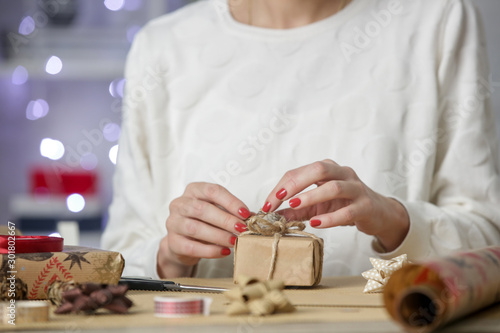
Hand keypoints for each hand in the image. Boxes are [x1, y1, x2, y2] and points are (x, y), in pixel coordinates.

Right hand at [157, 182, 249, 277]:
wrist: (184, 243)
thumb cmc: (204, 222)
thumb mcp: (218, 211)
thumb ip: (233, 212)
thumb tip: (253, 217)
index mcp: (194, 190)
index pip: (212, 191)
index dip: (230, 202)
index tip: (245, 213)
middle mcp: (180, 204)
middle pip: (203, 209)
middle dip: (225, 220)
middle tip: (242, 229)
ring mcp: (173, 223)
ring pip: (195, 228)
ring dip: (219, 236)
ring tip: (234, 241)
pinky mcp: (173, 242)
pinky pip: (191, 247)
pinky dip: (210, 251)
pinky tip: (224, 251)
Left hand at [262, 159, 409, 251]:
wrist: (378, 214)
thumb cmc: (345, 205)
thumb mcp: (317, 207)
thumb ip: (297, 210)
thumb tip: (274, 215)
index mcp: (328, 169)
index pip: (301, 171)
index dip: (282, 185)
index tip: (268, 203)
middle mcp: (343, 173)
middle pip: (319, 169)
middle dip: (296, 183)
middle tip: (280, 198)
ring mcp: (356, 188)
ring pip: (334, 187)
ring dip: (312, 196)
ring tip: (295, 206)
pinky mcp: (365, 206)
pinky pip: (347, 211)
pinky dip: (330, 217)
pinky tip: (317, 223)